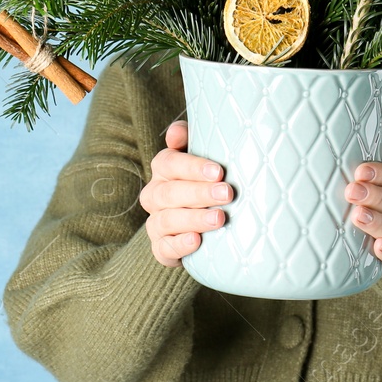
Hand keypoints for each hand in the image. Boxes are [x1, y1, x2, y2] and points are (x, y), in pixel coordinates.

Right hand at [141, 120, 231, 267]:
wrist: (209, 223)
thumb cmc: (208, 180)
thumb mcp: (203, 155)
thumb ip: (190, 138)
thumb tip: (176, 132)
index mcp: (163, 169)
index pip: (169, 163)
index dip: (193, 167)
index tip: (218, 171)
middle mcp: (155, 195)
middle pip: (169, 193)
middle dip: (199, 193)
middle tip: (227, 194)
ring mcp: (156, 223)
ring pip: (166, 220)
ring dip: (193, 219)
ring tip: (219, 218)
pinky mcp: (161, 248)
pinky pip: (163, 248)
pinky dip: (178, 246)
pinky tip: (197, 241)